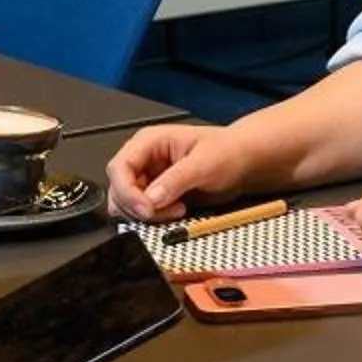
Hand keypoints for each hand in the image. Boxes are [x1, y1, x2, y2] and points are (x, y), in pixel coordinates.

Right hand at [106, 122, 258, 220]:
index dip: (127, 191)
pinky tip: (177, 212)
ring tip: (178, 210)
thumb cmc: (226, 151)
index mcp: (149, 142)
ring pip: (126, 205)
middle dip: (140, 207)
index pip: (119, 167)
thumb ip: (176, 179)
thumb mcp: (204, 163)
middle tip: (171, 210)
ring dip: (149, 215)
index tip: (146, 209)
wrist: (242, 162)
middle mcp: (143, 160)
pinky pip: (141, 214)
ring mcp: (147, 179)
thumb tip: (152, 198)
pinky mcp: (155, 196)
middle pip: (119, 189)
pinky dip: (155, 220)